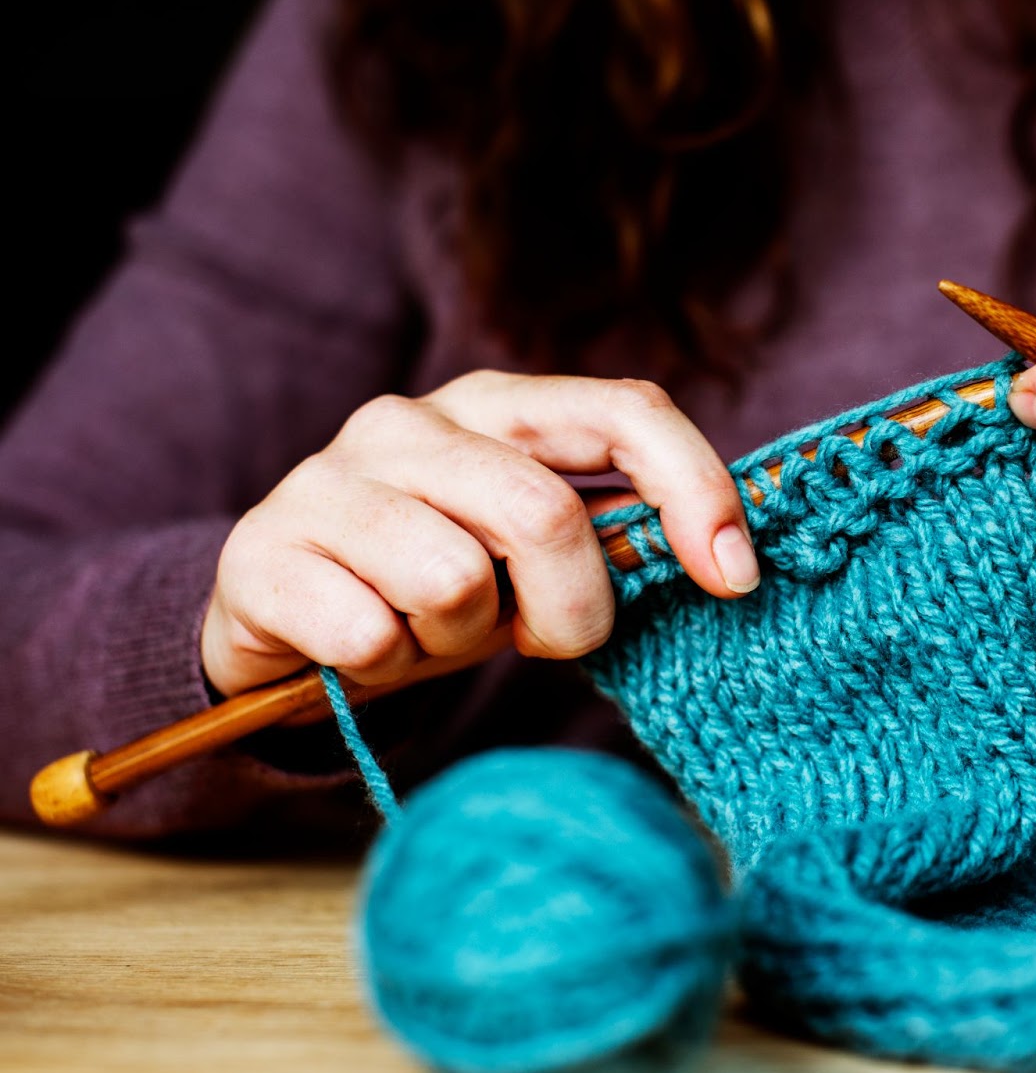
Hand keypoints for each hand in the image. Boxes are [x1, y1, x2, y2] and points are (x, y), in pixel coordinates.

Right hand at [202, 371, 757, 696]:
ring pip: (454, 581)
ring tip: (428, 629)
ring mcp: (329, 478)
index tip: (735, 579)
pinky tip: (364, 646)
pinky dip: (384, 667)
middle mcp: (412, 420)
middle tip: (540, 638)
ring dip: (458, 640)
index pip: (626, 410)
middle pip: (547, 514)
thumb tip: (727, 558)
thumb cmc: (438, 582)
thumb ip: (611, 534)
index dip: (696, 490)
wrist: (290, 620)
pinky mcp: (263, 550)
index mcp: (499, 405)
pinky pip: (369, 636)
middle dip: (572, 612)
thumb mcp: (532, 553)